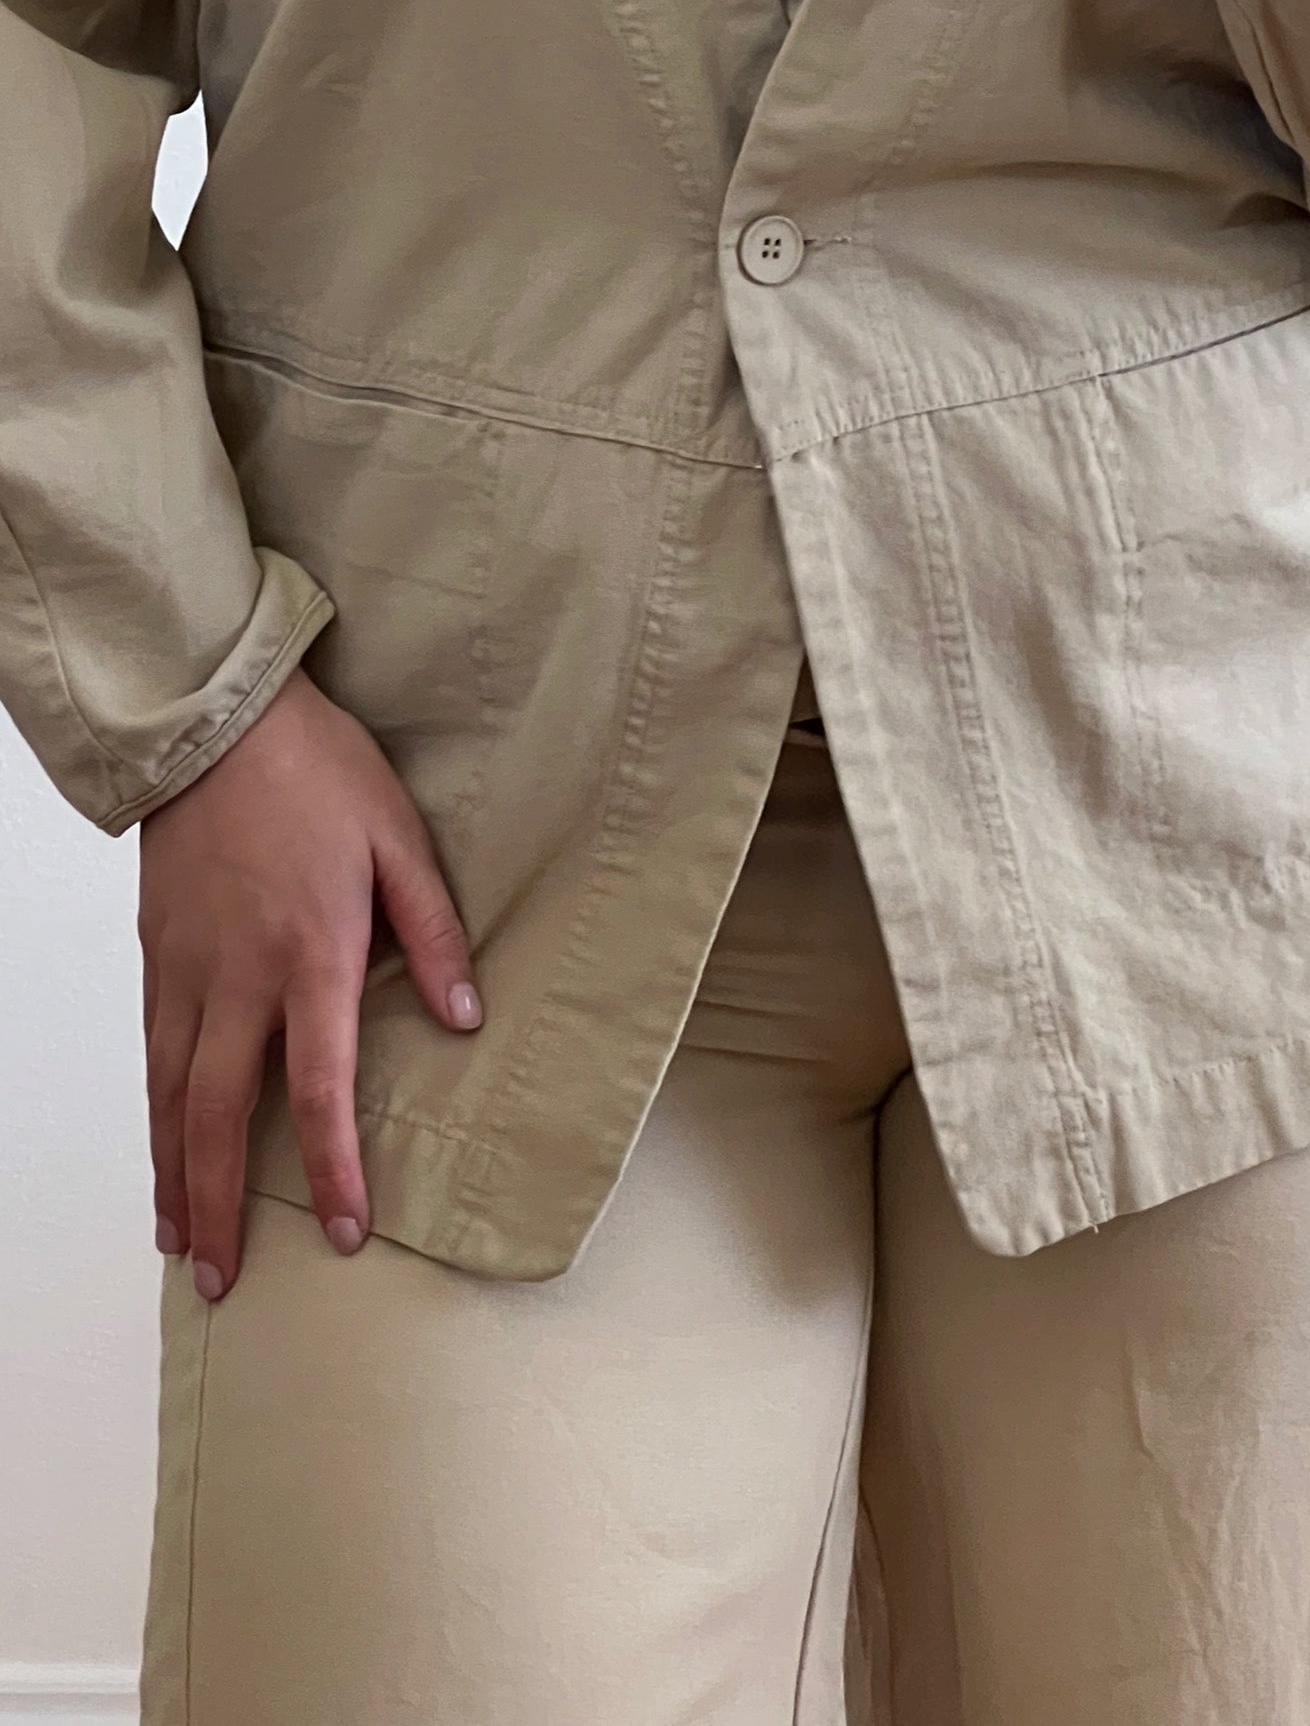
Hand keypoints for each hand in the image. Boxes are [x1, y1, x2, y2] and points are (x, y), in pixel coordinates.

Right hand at [137, 664, 481, 1300]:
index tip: (341, 1229)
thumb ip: (434, 933)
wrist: (218, 722)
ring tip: (182, 1241)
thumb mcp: (400, 839)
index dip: (332, 1166)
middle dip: (221, 1207)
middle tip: (224, 1279)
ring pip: (170, 1098)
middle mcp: (236, 978)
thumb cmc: (317, 772)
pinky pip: (151, 1054)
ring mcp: (186, 970)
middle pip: (220, 1118)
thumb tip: (464, 1020)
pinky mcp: (156, 955)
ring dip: (175, 1176)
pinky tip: (163, 1147)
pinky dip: (153, 1115)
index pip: (320, 1087)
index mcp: (310, 954)